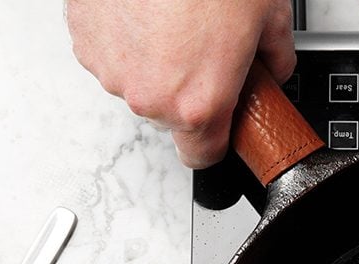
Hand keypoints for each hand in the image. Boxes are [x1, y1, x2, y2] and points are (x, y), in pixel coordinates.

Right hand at [66, 0, 295, 167]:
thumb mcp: (269, 18)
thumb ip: (274, 60)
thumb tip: (271, 70)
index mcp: (198, 104)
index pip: (202, 156)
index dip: (215, 138)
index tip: (220, 121)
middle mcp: (150, 95)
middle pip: (169, 116)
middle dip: (187, 88)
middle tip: (203, 47)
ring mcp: (111, 68)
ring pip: (136, 82)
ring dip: (152, 61)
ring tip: (173, 20)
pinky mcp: (84, 37)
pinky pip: (109, 51)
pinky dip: (125, 36)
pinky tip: (146, 10)